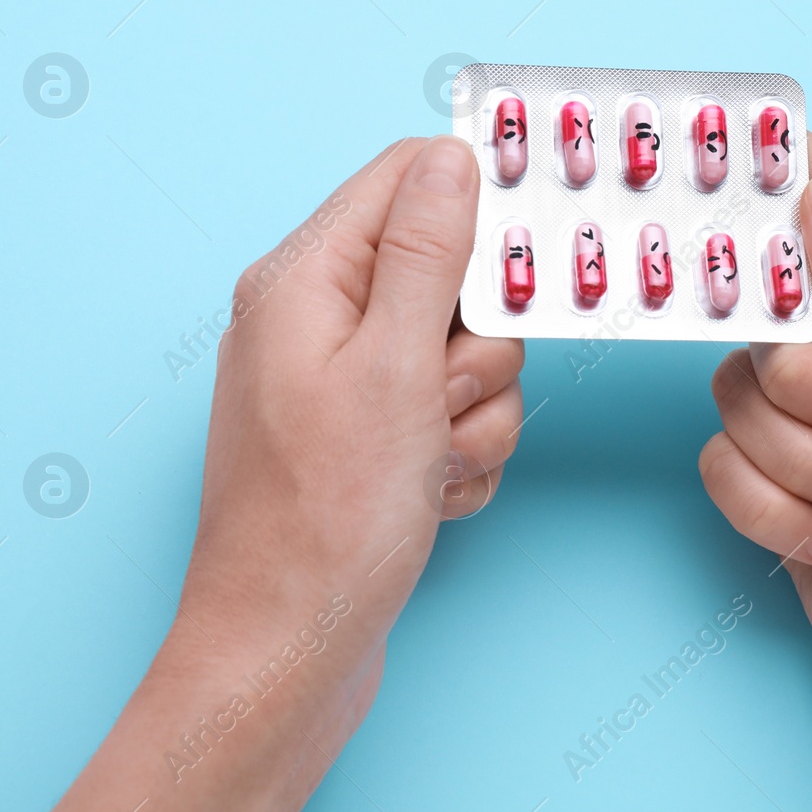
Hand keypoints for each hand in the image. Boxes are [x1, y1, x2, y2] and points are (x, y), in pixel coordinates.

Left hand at [54, 135, 522, 811]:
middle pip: (450, 275)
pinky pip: (456, 418)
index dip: (476, 207)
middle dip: (476, 345)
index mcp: (304, 280)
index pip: (406, 180)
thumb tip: (450, 157)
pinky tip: (429, 496)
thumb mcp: (394, 367)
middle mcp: (317, 322)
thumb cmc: (323, 520)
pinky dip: (461, 457)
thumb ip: (428, 253)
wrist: (288, 654)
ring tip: (428, 464)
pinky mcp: (369, 443)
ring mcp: (344, 387)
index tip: (523, 257)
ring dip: (475, 414)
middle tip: (442, 397)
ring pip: (467, 356)